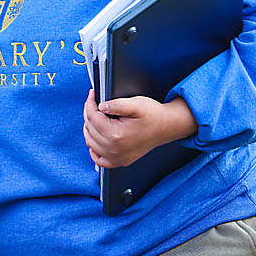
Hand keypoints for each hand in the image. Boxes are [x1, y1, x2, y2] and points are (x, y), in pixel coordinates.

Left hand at [82, 91, 197, 168]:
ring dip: (89, 128)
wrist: (167, 127)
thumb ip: (117, 104)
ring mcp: (117, 158)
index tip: (92, 94)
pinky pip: (99, 159)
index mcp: (116, 135)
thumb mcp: (136, 104)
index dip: (90, 103)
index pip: (92, 117)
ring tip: (94, 116)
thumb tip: (101, 106)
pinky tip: (96, 139)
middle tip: (93, 103)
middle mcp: (115, 149)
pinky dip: (94, 149)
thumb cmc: (153, 115)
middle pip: (90, 129)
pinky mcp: (120, 161)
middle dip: (89, 113)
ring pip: (91, 142)